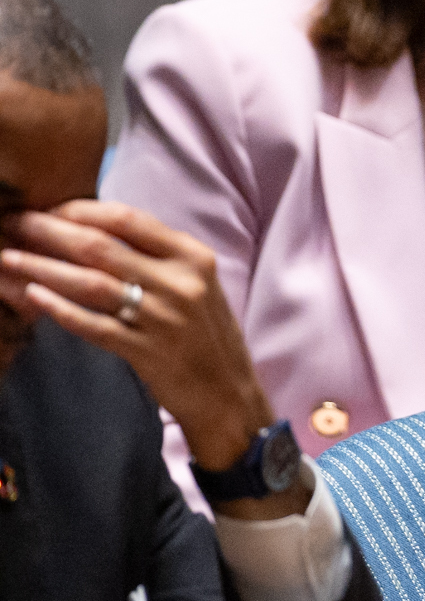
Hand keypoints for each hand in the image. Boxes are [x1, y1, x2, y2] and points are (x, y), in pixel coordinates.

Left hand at [0, 201, 306, 518]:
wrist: (227, 390)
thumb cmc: (205, 333)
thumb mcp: (197, 284)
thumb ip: (157, 257)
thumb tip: (96, 232)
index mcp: (193, 256)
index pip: (128, 219)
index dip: (80, 211)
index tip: (48, 210)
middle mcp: (179, 282)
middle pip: (100, 247)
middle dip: (49, 232)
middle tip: (15, 224)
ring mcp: (162, 318)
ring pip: (89, 284)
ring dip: (42, 269)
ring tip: (8, 259)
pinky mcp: (145, 351)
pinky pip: (93, 325)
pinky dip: (59, 310)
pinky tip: (32, 298)